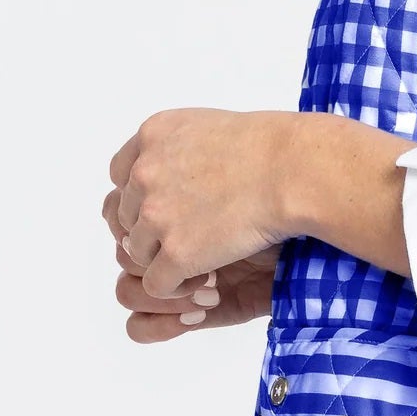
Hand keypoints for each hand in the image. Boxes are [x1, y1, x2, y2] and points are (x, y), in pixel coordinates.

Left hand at [107, 108, 295, 315]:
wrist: (295, 171)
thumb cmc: (269, 148)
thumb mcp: (208, 128)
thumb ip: (175, 149)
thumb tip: (167, 178)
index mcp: (152, 135)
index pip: (121, 177)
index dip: (144, 198)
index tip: (173, 208)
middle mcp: (144, 173)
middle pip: (126, 217)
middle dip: (155, 231)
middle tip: (193, 236)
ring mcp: (156, 215)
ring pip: (138, 253)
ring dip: (167, 259)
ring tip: (203, 258)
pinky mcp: (175, 253)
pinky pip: (157, 284)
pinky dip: (178, 287)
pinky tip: (207, 278)